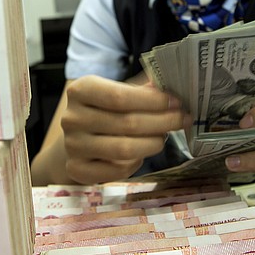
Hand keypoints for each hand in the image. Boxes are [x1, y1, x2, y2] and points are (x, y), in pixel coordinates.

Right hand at [61, 75, 185, 183]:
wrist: (75, 138)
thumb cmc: (102, 111)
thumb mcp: (116, 91)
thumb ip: (141, 89)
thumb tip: (169, 84)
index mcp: (80, 90)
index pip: (119, 96)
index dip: (152, 101)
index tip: (176, 102)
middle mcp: (72, 118)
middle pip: (127, 123)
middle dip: (162, 121)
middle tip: (182, 119)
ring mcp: (73, 145)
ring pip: (124, 149)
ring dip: (153, 143)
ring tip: (164, 136)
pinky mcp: (77, 169)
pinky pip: (118, 170)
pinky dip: (137, 162)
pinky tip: (142, 153)